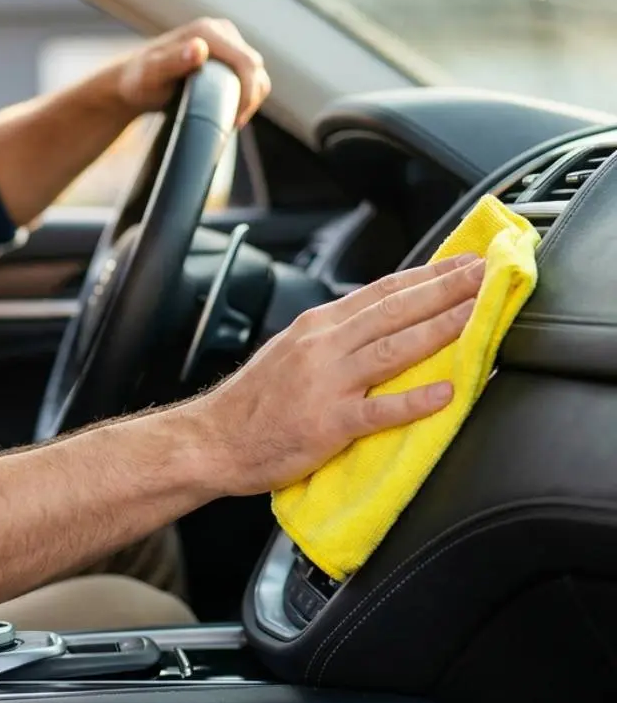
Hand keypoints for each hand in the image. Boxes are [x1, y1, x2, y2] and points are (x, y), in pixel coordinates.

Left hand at [115, 17, 270, 126]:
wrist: (132, 83)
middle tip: (230, 124)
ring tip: (230, 121)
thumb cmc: (138, 81)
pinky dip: (246, 95)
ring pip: (256, 72)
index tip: (233, 121)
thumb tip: (200, 48)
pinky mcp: (227, 54)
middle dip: (249, 98)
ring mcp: (226, 41)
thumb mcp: (151, 75)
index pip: (247, 62)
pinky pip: (249, 75)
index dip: (247, 94)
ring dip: (250, 98)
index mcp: (208, 31)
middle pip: (255, 67)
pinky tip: (230, 112)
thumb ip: (173, 61)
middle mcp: (221, 30)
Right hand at [198, 254, 486, 495]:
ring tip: (479, 316)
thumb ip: (334, 338)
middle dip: (447, 290)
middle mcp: (323, 347)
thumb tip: (380, 326)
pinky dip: (413, 401)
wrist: (213, 440)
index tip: (465, 263)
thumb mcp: (290, 352)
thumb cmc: (253, 403)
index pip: (382, 291)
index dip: (428, 275)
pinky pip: (379, 411)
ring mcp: (326, 384)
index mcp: (317, 327)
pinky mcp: (328, 424)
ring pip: (394, 349)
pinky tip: (445, 393)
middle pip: (396, 311)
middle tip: (487, 275)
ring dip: (442, 329)